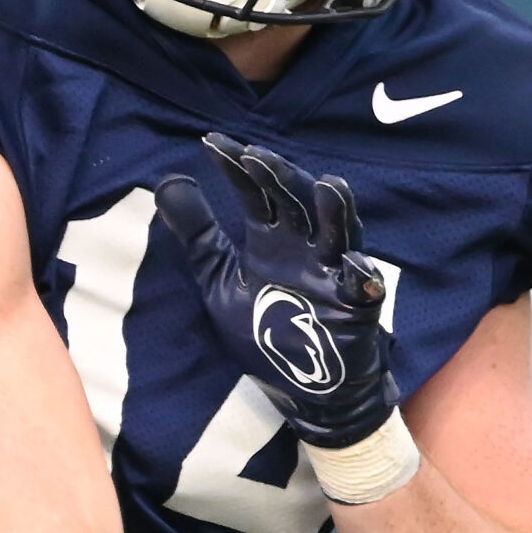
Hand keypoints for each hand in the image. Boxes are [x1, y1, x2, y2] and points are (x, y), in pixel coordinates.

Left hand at [154, 133, 396, 448]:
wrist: (305, 389)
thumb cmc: (266, 331)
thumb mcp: (220, 282)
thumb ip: (199, 236)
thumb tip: (168, 181)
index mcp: (272, 239)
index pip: (257, 193)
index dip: (237, 168)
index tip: (212, 143)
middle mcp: (304, 248)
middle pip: (299, 201)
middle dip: (280, 178)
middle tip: (255, 158)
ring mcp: (333, 275)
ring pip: (339, 233)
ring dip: (336, 212)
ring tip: (328, 186)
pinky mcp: (355, 307)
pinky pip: (364, 287)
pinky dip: (361, 275)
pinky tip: (353, 264)